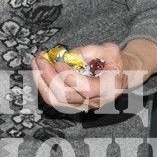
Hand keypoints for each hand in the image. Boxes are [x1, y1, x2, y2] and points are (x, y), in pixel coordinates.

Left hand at [31, 40, 156, 111]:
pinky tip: (39, 70)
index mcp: (107, 90)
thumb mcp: (111, 50)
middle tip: (40, 58)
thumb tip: (70, 55)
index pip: (84, 88)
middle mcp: (94, 102)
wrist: (120, 75)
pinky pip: (53, 99)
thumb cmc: (115, 62)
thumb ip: (92, 51)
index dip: (67, 74)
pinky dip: (43, 85)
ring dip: (41, 81)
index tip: (58, 59)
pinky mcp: (72, 105)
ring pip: (55, 101)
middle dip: (48, 75)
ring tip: (36, 63)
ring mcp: (82, 106)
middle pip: (65, 96)